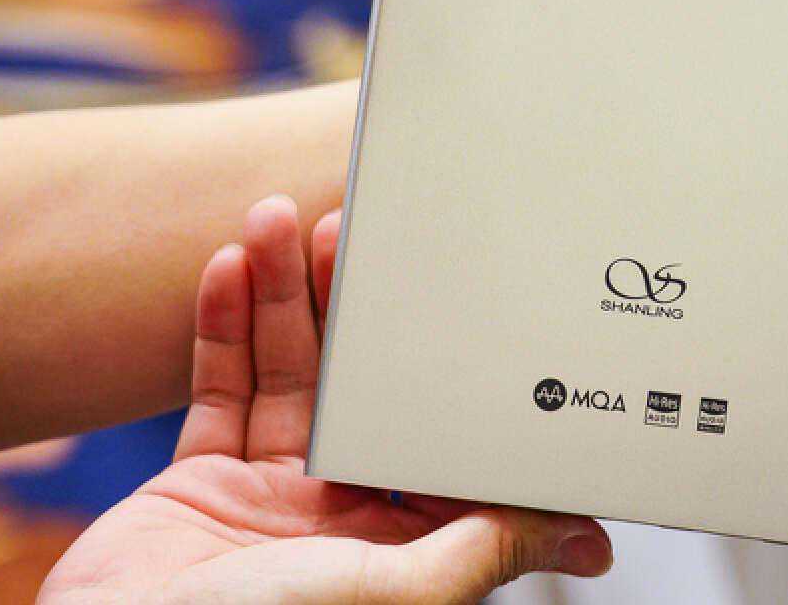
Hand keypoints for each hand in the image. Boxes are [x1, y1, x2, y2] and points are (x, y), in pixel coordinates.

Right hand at [39, 197, 612, 603]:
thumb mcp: (393, 593)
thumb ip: (481, 549)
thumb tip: (587, 535)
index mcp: (397, 547)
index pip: (437, 439)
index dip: (442, 366)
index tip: (444, 293)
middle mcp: (338, 516)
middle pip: (358, 386)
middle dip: (349, 306)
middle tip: (347, 229)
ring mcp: (268, 496)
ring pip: (286, 375)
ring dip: (279, 296)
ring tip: (273, 221)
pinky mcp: (200, 483)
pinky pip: (218, 391)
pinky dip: (220, 328)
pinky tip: (226, 270)